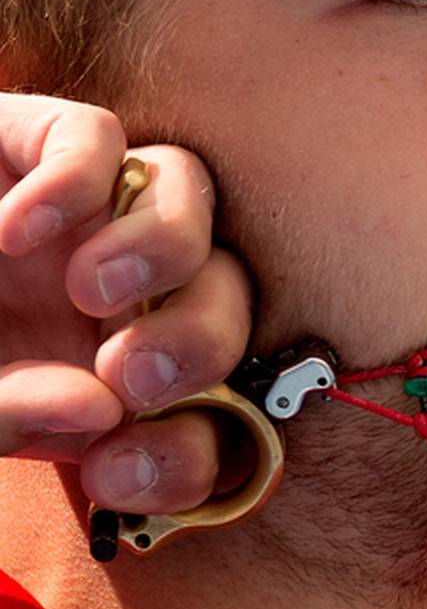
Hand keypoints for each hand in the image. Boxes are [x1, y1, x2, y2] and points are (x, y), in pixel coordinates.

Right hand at [0, 96, 253, 515]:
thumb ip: (11, 418)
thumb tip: (99, 413)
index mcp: (103, 373)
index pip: (203, 408)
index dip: (192, 447)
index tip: (126, 471)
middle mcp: (116, 289)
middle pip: (224, 298)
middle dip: (202, 343)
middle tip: (132, 375)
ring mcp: (83, 208)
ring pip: (189, 202)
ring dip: (166, 254)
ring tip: (90, 291)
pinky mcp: (36, 137)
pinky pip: (101, 139)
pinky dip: (78, 181)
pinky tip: (18, 229)